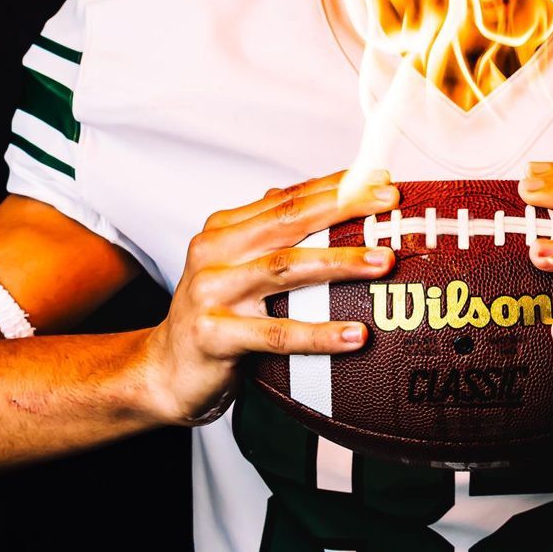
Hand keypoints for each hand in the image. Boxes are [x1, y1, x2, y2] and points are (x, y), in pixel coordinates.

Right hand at [141, 169, 399, 428]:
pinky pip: (276, 334)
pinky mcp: (214, 335)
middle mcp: (215, 252)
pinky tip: (356, 336)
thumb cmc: (213, 316)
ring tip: (384, 262)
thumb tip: (323, 194)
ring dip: (340, 263)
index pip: (288, 198)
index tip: (379, 180)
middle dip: (344, 208)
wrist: (164, 371)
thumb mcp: (238, 266)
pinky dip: (318, 334)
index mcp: (225, 230)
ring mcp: (211, 292)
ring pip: (285, 269)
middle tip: (388, 204)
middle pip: (289, 221)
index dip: (335, 186)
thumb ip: (273, 232)